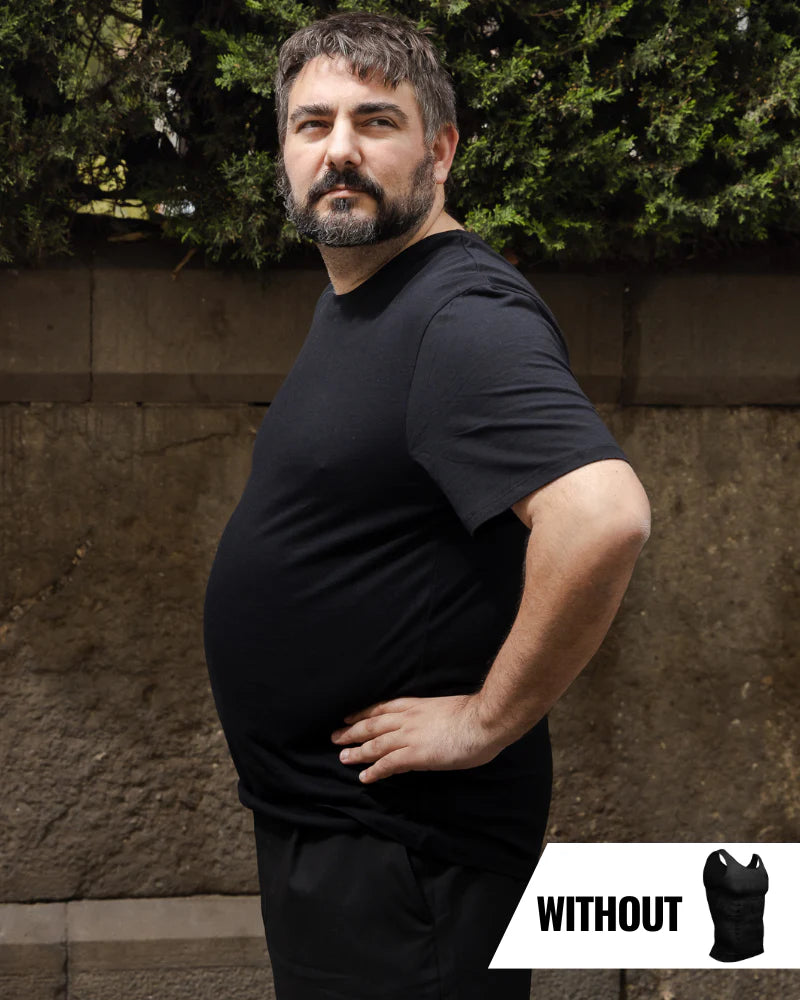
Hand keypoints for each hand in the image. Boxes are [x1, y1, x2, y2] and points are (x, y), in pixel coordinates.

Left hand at [330, 694, 503, 783]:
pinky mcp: (415, 754)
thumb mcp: (446, 708)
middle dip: (352, 732)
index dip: (363, 714)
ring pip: (375, 744)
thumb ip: (432, 716)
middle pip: (372, 725)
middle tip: (335, 737)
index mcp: (416, 705)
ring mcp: (410, 736)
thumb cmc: (474, 715)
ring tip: (342, 758)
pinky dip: (374, 770)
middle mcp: (408, 718)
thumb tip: (430, 725)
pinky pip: (388, 764)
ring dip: (357, 752)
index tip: (349, 717)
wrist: (484, 720)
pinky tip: (364, 778)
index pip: (382, 708)